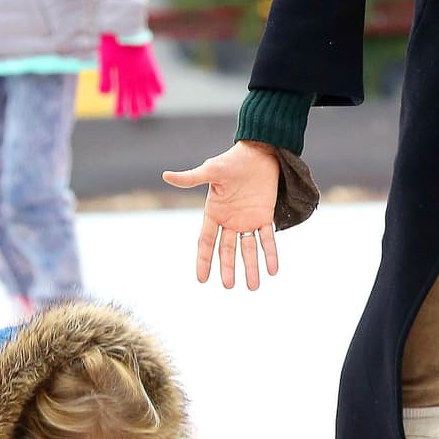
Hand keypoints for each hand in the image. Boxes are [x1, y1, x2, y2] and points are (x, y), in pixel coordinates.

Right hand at [98, 34, 163, 118]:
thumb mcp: (105, 62)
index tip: (119, 115)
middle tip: (134, 115)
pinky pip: (156, 79)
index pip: (120, 96)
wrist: (121, 27)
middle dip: (134, 106)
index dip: (119, 106)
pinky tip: (159, 94)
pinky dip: (158, 86)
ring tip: (148, 109)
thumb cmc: (111, 43)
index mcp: (119, 77)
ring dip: (147, 100)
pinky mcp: (150, 65)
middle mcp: (131, 77)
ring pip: (145, 91)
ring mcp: (141, 72)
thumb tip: (104, 95)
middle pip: (134, 96)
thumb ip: (104, 78)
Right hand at [162, 141, 279, 288]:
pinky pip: (268, 239)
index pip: (206, 241)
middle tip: (228, 286)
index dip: (203, 260)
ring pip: (248, 249)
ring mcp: (248, 220)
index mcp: (214, 212)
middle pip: (227, 250)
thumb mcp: (211, 171)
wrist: (259, 152)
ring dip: (251, 267)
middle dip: (227, 268)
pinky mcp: (265, 216)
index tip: (201, 280)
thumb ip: (191, 178)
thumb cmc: (232, 160)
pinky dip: (271, 254)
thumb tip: (166, 175)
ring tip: (253, 287)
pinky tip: (273, 270)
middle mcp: (230, 220)